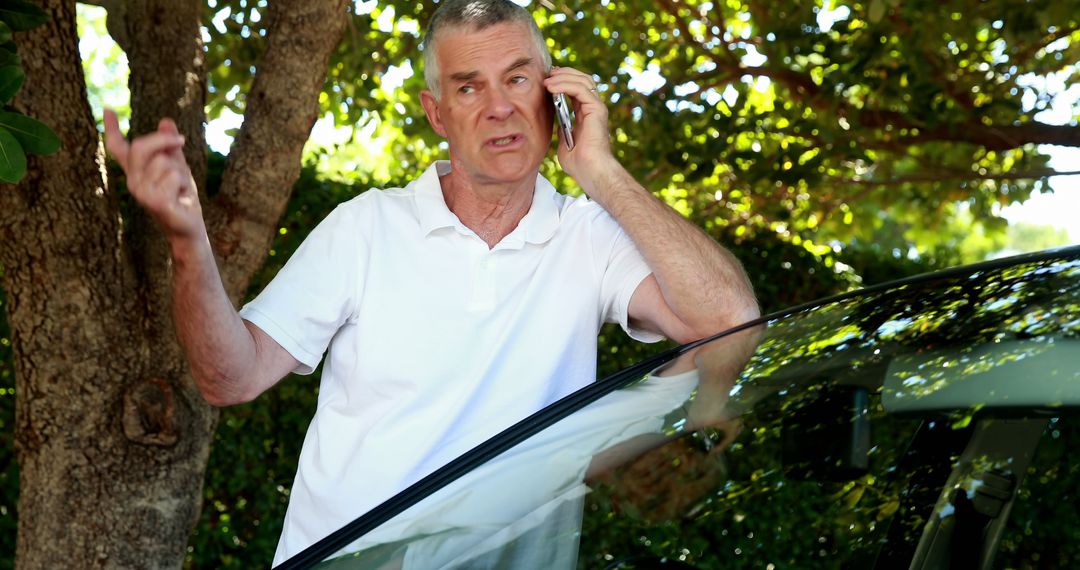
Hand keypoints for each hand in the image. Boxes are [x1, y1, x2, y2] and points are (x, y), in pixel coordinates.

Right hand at [104, 109, 203, 239]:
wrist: (189, 227)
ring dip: (181, 171)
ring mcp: (140, 191)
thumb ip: (170, 146)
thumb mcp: (178, 166)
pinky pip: (172, 176)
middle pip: (141, 145)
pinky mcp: (153, 200)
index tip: (108, 109)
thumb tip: (166, 120)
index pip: (118, 148)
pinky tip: (181, 197)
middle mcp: (132, 180)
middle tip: (182, 141)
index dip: (112, 128)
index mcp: (135, 171)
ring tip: (181, 187)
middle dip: (164, 140)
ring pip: (163, 162)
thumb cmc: (182, 197)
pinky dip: (183, 183)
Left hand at [543, 67, 622, 197]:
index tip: (547, 79)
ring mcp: (596, 108)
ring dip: (563, 77)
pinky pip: (580, 89)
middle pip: (582, 80)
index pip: (576, 89)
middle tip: (548, 73)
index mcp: (586, 115)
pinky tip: (551, 87)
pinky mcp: (597, 110)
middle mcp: (593, 108)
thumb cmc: (579, 164)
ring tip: (547, 79)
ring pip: (582, 81)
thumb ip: (561, 130)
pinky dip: (565, 85)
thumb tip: (554, 122)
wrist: (590, 172)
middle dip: (564, 73)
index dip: (563, 80)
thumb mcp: (563, 143)